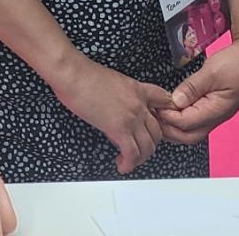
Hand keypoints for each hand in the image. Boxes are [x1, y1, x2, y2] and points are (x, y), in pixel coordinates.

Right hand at [51, 55, 175, 173]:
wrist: (72, 73)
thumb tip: (117, 111)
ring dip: (140, 158)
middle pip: (157, 132)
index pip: (164, 102)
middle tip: (137, 149)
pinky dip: (129, 163)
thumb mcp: (112, 81)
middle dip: (149, 145)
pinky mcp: (119, 128)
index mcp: (137, 89)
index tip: (156, 127)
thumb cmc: (83, 73)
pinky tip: (122, 165)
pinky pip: (132, 153)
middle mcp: (139, 104)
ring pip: (148, 146)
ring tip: (128, 160)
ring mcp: (131, 117)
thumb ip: (122, 96)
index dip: (166, 116)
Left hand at [157, 34, 238, 143]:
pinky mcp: (213, 106)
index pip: (185, 124)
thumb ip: (192, 88)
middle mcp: (216, 117)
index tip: (153, 105)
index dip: (167, 116)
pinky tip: (170, 107)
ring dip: (173, 124)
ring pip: (191, 130)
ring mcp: (215, 113)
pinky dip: (180, 117)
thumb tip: (175, 101)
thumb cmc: (238, 63)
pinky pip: (194, 119)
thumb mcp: (211, 72)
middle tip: (152, 113)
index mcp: (216, 111)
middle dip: (167, 129)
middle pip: (188, 135)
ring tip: (158, 110)